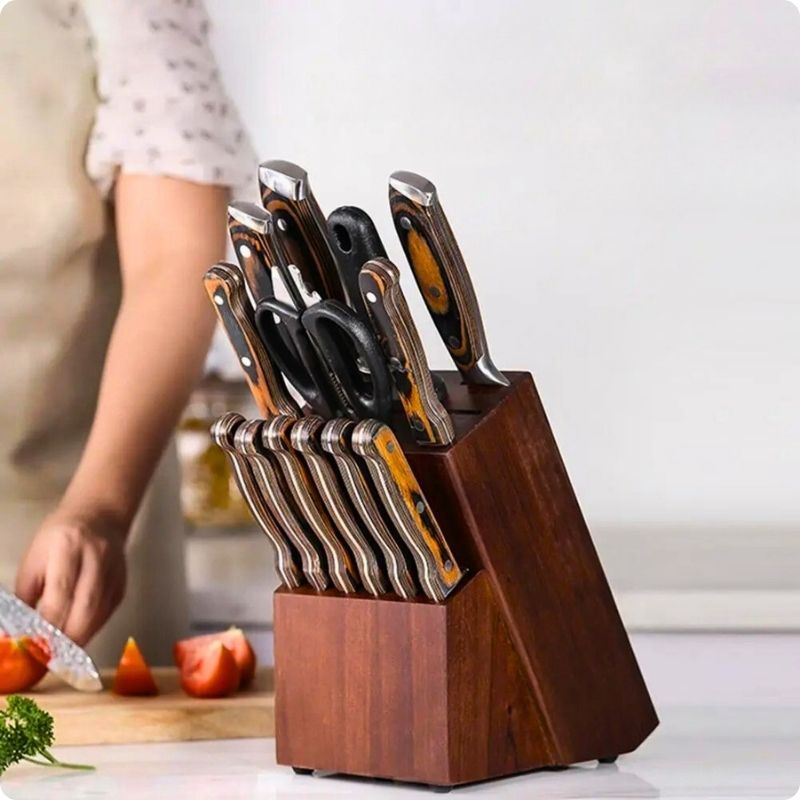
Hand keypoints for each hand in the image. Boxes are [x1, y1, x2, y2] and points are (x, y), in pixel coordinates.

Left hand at [15, 512, 126, 645]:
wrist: (100, 516)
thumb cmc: (59, 537)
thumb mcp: (34, 560)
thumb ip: (25, 596)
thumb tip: (16, 632)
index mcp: (68, 549)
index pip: (58, 597)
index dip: (45, 626)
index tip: (32, 646)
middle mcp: (96, 559)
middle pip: (83, 609)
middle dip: (64, 639)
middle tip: (46, 656)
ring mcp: (114, 572)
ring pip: (98, 616)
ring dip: (78, 639)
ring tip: (59, 652)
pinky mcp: (123, 583)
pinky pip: (107, 614)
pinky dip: (91, 629)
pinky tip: (77, 636)